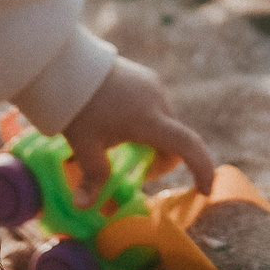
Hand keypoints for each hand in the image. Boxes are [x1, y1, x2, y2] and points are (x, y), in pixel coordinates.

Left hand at [61, 57, 213, 205]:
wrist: (66, 64)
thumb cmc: (77, 106)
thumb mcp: (84, 145)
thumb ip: (92, 177)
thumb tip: (83, 206)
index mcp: (148, 119)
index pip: (187, 146)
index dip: (202, 170)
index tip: (203, 190)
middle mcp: (158, 100)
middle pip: (174, 139)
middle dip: (161, 160)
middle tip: (137, 171)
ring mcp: (153, 85)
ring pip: (165, 123)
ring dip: (154, 140)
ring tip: (123, 144)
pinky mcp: (145, 76)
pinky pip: (155, 106)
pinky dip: (147, 122)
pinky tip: (119, 121)